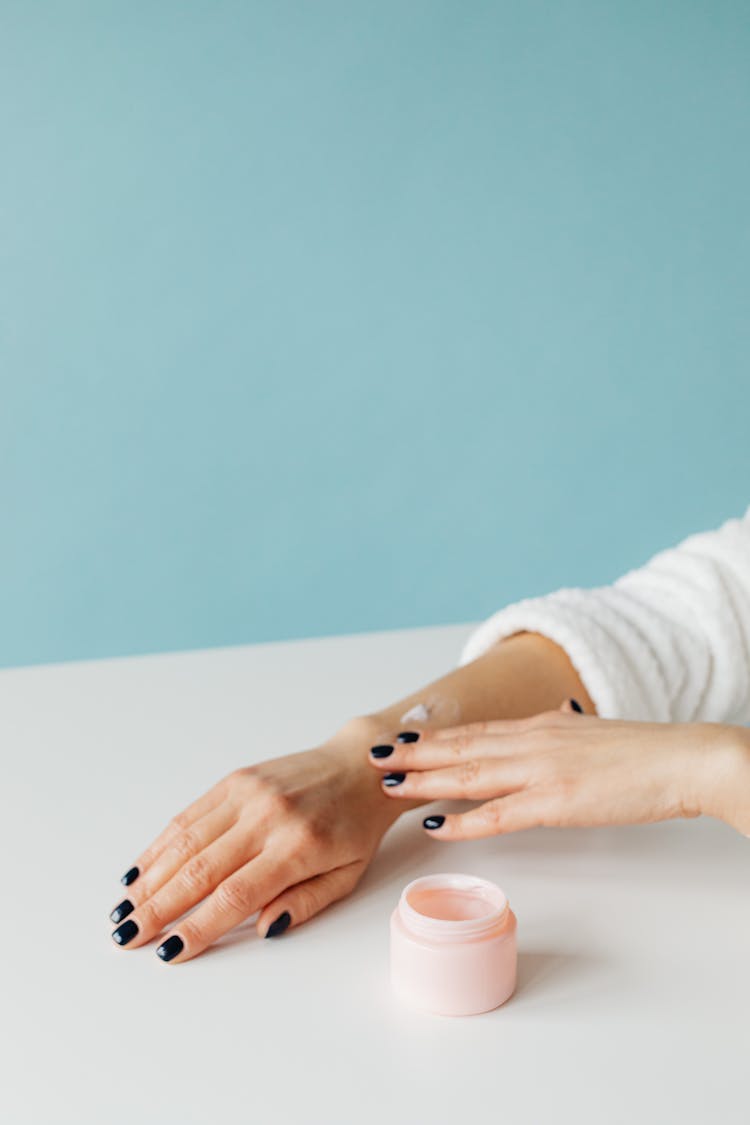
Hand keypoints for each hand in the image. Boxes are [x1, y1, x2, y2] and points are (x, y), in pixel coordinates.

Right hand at [110, 719, 399, 962]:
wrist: (360, 766)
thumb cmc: (356, 828)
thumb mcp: (347, 875)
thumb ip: (305, 904)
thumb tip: (261, 929)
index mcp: (298, 847)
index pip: (236, 895)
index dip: (198, 926)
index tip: (169, 952)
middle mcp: (267, 816)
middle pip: (200, 870)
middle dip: (158, 908)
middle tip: (127, 937)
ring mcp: (247, 794)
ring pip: (185, 841)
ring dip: (150, 879)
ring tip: (124, 909)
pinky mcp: (235, 779)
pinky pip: (190, 815)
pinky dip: (161, 845)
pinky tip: (141, 870)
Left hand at [368, 704, 749, 838]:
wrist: (679, 760)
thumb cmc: (640, 753)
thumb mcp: (591, 733)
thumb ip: (564, 728)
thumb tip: (557, 715)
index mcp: (540, 727)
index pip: (476, 731)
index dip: (434, 737)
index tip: (401, 738)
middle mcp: (532, 743)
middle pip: (461, 747)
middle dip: (414, 753)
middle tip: (374, 755)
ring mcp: (540, 771)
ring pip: (470, 774)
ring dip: (426, 780)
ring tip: (389, 782)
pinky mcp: (555, 802)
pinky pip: (499, 813)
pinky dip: (462, 819)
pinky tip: (434, 824)